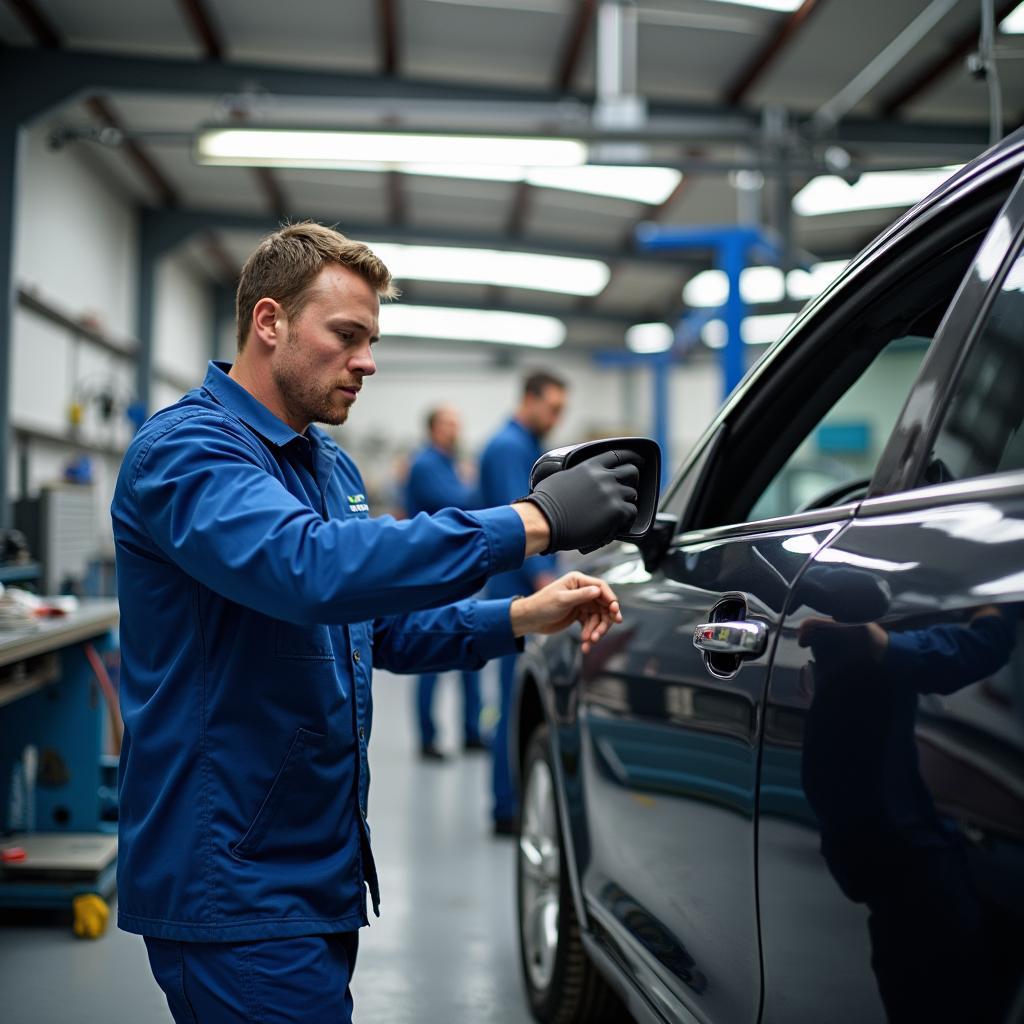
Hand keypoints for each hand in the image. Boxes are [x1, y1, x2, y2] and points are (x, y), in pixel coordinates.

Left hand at [510, 571, 621, 652]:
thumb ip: (580, 595)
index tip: (615, 612)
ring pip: (598, 618)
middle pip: (603, 605)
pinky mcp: (579, 615)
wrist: (530, 619)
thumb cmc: (542, 605)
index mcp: (578, 581)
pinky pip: (590, 625)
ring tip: (589, 641)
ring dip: (596, 631)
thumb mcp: (562, 600)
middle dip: (604, 621)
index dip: (610, 599)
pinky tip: (586, 646)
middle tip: (600, 634)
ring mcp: (582, 603)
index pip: (601, 587)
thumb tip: (598, 591)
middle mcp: (582, 591)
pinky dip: (590, 635)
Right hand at [524, 451, 639, 553]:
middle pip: (631, 472)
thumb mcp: (561, 477)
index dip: (631, 458)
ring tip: (616, 512)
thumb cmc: (545, 503)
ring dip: (626, 502)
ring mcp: (611, 493)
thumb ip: (577, 474)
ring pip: (632, 494)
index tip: (637, 461)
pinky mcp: (616, 511)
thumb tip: (576, 479)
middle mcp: (604, 476)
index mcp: (590, 466)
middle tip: (627, 490)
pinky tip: (617, 523)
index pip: (618, 455)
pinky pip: (631, 512)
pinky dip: (626, 519)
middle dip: (632, 481)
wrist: (544, 520)